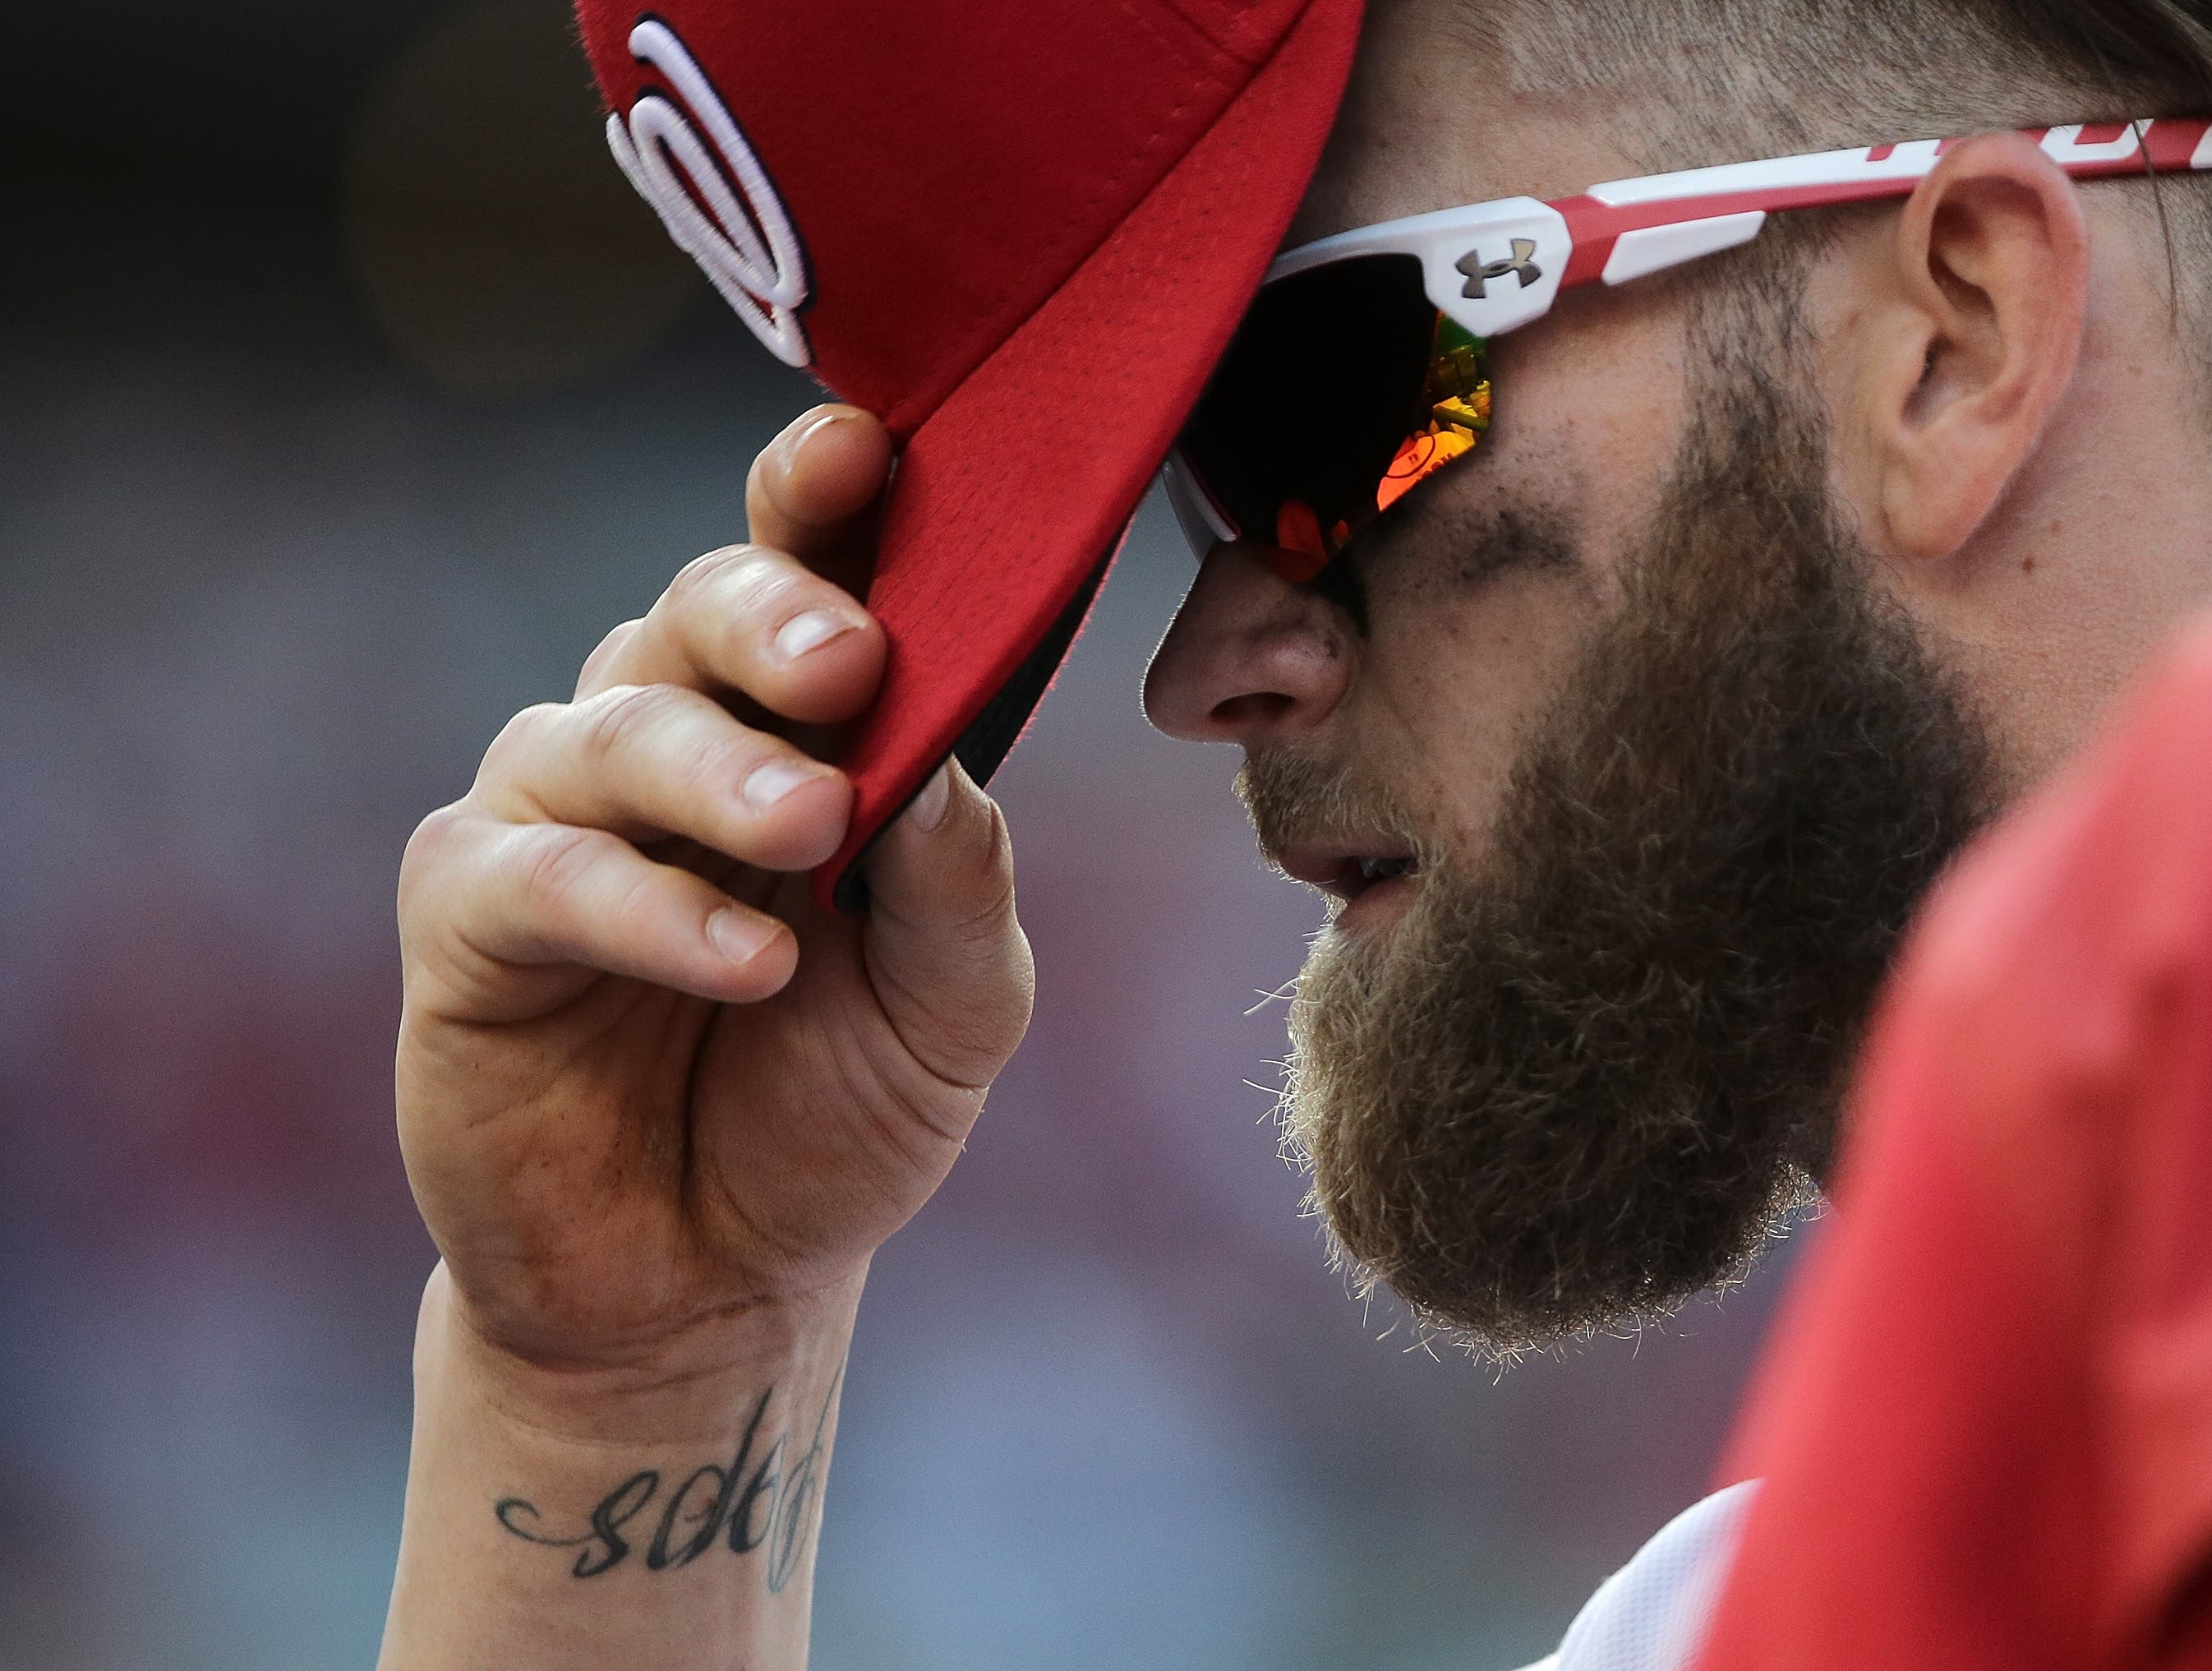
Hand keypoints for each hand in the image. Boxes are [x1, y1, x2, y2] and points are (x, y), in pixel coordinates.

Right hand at [394, 404, 1033, 1405]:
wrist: (706, 1285)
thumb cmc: (833, 1115)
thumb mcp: (952, 1012)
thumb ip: (957, 887)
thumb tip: (945, 758)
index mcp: (789, 733)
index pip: (802, 582)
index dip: (820, 505)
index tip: (865, 451)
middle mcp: (665, 744)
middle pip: (696, 620)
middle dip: (774, 615)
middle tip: (851, 655)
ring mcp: (556, 819)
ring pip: (614, 731)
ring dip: (717, 771)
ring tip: (808, 825)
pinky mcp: (467, 921)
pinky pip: (544, 878)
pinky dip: (645, 909)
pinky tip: (745, 961)